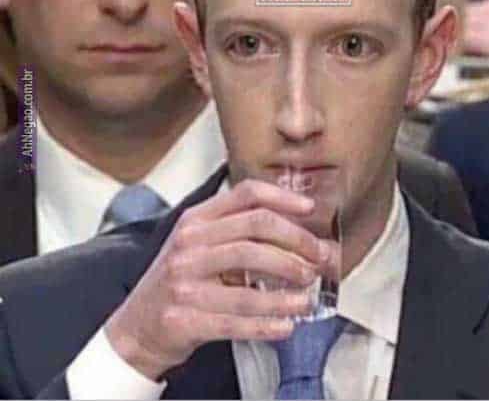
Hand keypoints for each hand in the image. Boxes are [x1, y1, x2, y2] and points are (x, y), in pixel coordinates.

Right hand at [105, 179, 333, 380]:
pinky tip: (286, 325)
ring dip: (286, 292)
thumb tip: (301, 233)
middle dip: (296, 243)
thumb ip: (239, 230)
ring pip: (248, 283)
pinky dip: (266, 325)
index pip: (246, 194)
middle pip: (255, 231)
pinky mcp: (184, 319)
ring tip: (308, 296)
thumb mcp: (200, 243)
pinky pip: (235, 322)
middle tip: (318, 258)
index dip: (283, 198)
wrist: (137, 325)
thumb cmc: (181, 280)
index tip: (310, 208)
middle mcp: (189, 245)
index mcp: (196, 220)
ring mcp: (184, 283)